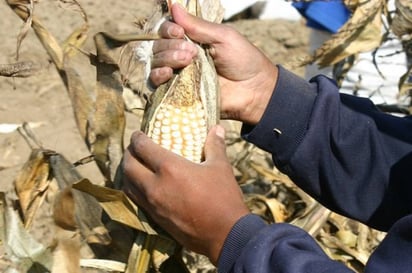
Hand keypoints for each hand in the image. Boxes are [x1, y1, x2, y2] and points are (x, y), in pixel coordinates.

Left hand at [122, 125, 249, 263]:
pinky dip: (134, 189)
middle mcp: (155, 185)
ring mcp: (153, 204)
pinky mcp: (155, 219)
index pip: (143, 148)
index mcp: (170, 168)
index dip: (137, 138)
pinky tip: (142, 187)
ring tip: (134, 166)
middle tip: (134, 148)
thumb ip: (215, 146)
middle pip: (129, 166)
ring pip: (128, 185)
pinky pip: (136, 200)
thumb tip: (217, 128)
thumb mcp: (220, 167)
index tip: (137, 134)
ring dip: (127, 173)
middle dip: (128, 154)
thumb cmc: (223, 197)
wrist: (225, 235)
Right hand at [150, 4, 277, 124]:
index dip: (168, 30)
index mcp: (191, 40)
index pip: (167, 30)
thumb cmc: (243, 60)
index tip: (179, 32)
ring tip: (186, 61)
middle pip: (158, 46)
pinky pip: (156, 85)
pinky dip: (157, 76)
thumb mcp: (223, 37)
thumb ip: (198, 25)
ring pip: (155, 63)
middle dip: (170, 46)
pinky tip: (167, 74)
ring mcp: (178, 76)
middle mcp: (180, 56)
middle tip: (190, 52)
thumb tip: (174, 6)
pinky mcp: (177, 94)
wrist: (253, 90)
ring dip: (166, 59)